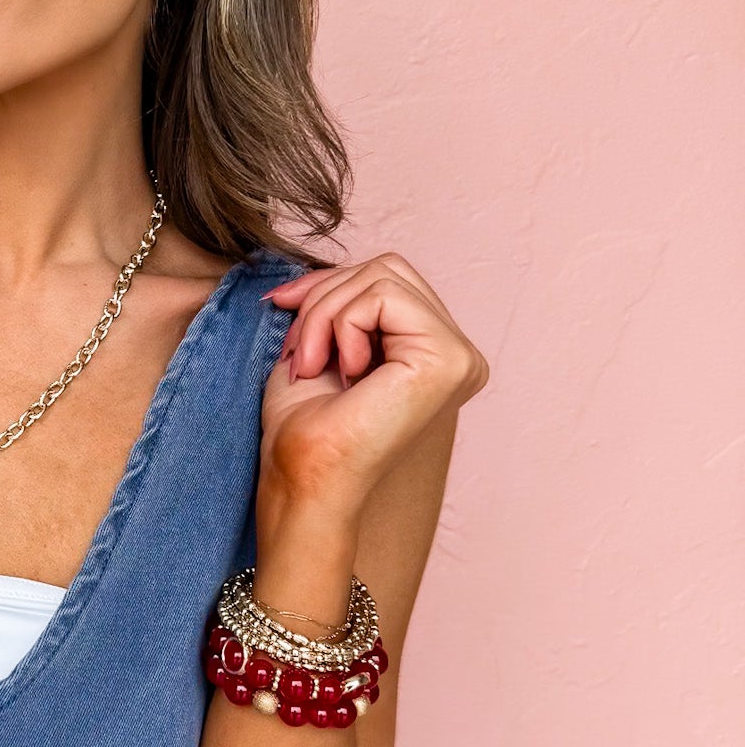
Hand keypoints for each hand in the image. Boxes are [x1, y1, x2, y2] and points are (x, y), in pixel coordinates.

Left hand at [259, 252, 489, 518]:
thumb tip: (304, 272)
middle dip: (325, 297)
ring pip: (382, 275)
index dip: (329, 286)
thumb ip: (332, 301)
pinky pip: (383, 296)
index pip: (387, 276)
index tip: (286, 313)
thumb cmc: (304, 429)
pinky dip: (341, 324)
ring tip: (313, 364)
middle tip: (300, 352)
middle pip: (388, 267)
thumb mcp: (316, 346)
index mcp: (432, 352)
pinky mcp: (450, 359)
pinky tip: (343, 372)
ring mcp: (460, 356)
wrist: (302, 480)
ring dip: (325, 313)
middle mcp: (457, 354)